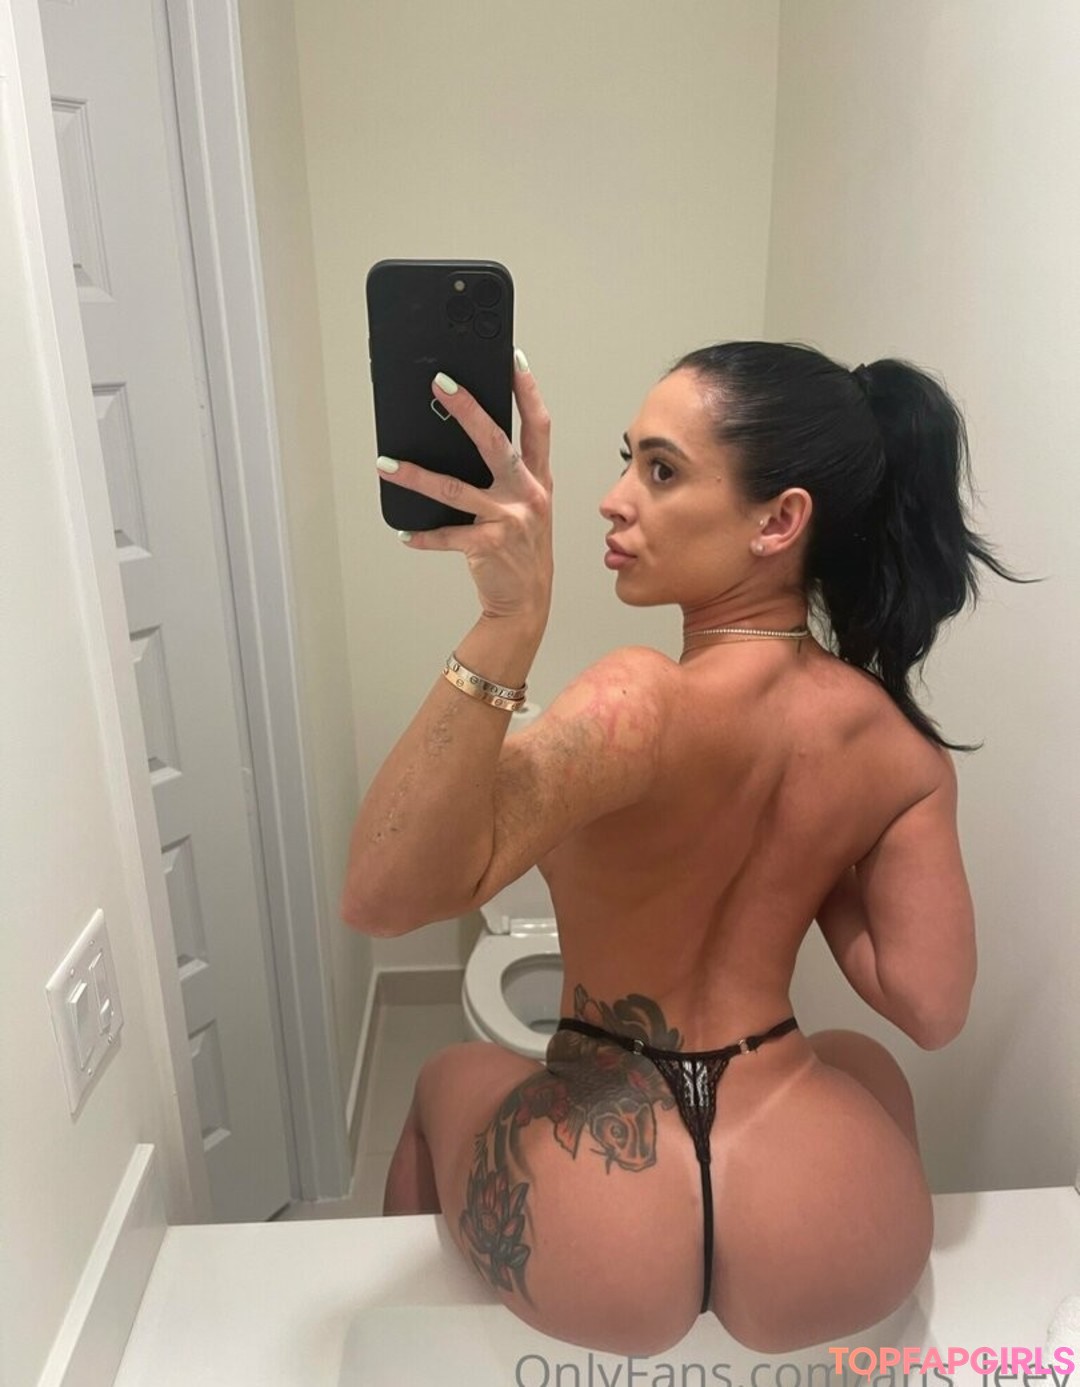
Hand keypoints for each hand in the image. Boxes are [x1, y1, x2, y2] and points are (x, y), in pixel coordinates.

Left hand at [378, 358, 553, 622]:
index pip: (538, 426)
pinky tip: (405, 534)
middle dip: (468, 409)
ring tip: (386, 464)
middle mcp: (529, 495)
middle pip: (497, 443)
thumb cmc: (523, 550)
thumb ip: (510, 476)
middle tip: (441, 383)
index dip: (527, 391)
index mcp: (539, 480)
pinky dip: (423, 536)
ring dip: (416, 476)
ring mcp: (510, 520)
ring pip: (456, 488)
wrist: (527, 603)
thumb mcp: (527, 507)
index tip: (511, 360)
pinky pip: (447, 535)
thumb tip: (463, 441)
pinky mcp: (489, 545)